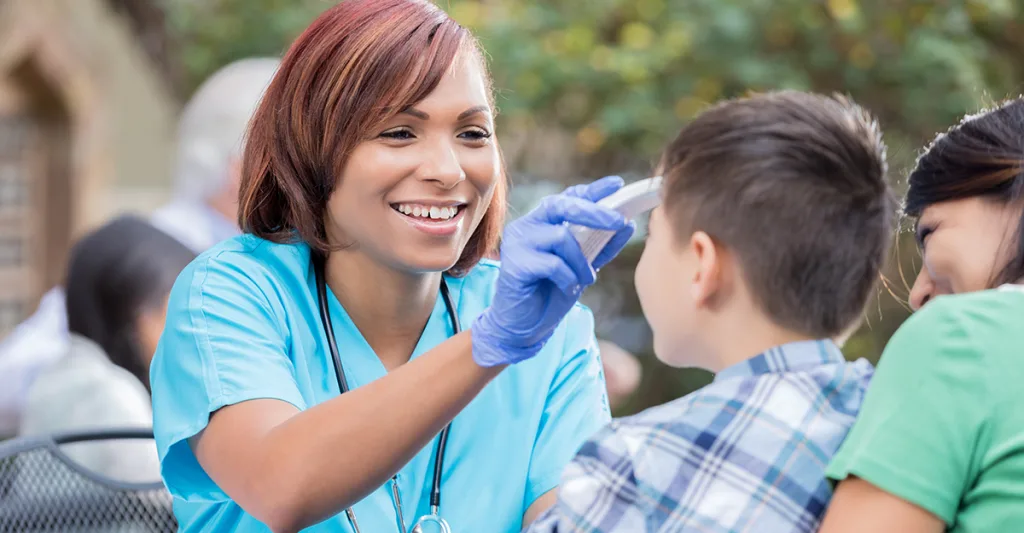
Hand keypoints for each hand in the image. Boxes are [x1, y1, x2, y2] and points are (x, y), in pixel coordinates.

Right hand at [472, 176, 635, 366]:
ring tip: (586, 278)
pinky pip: (552, 263)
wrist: (524, 326)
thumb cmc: (551, 292)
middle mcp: (526, 226)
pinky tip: (569, 287)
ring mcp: (517, 243)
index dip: (593, 190)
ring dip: (581, 260)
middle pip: (562, 205)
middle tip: (620, 222)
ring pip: (561, 236)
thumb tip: (627, 225)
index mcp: (542, 222)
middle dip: (595, 212)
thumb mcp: (582, 265)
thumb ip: (601, 245)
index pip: (568, 198)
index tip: (617, 184)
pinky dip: (568, 276)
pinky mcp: (515, 264)